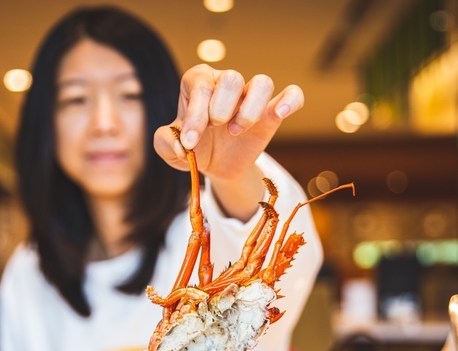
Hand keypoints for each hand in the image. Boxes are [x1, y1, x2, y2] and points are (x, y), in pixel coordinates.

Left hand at [153, 65, 303, 185]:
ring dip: (248, 112)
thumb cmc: (193, 147)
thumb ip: (165, 142)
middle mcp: (226, 83)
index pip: (201, 86)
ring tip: (235, 131)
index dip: (195, 115)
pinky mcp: (272, 113)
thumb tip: (181, 144)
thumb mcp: (169, 149)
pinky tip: (279, 114)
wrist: (214, 165)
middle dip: (220, 110)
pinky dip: (290, 101)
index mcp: (198, 82)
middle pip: (231, 79)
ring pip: (262, 83)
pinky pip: (292, 94)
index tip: (189, 142)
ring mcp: (251, 97)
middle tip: (215, 130)